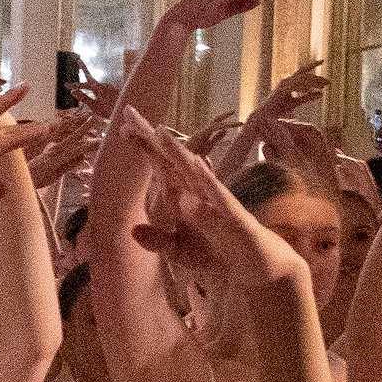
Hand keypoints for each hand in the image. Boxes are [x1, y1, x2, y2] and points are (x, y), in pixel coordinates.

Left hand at [122, 112, 306, 298]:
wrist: (258, 267)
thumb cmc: (220, 253)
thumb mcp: (182, 252)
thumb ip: (159, 241)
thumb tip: (133, 231)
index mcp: (186, 198)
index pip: (162, 168)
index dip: (145, 148)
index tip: (123, 127)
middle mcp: (200, 193)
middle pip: (173, 161)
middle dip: (153, 140)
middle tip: (130, 113)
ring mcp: (218, 202)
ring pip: (194, 173)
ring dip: (178, 153)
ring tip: (159, 132)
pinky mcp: (236, 218)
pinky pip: (221, 198)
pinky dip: (209, 183)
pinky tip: (199, 167)